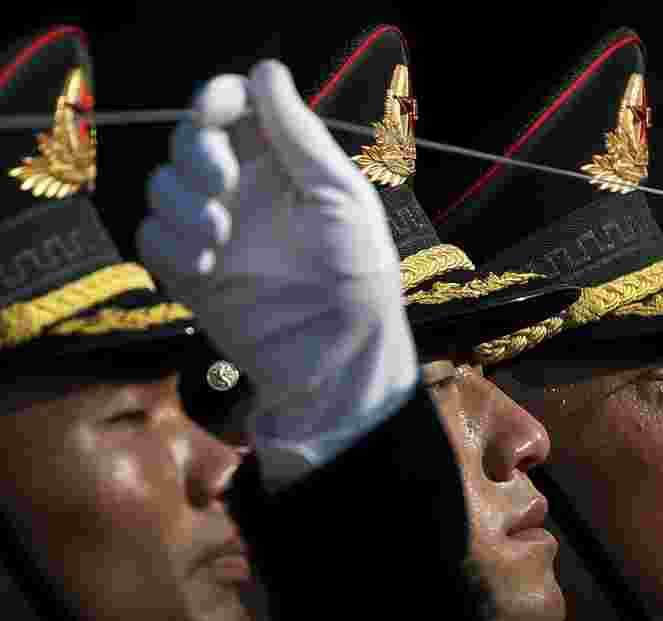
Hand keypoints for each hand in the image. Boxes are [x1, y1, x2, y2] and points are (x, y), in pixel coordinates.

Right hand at [138, 60, 416, 471]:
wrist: (340, 355)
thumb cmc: (358, 273)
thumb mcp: (340, 197)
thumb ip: (299, 137)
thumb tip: (266, 71)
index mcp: (283, 164)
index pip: (233, 109)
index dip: (215, 100)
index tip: (215, 112)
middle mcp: (244, 191)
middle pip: (189, 141)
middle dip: (196, 153)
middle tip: (222, 185)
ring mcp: (215, 231)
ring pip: (162, 186)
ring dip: (182, 203)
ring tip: (221, 238)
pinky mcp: (190, 273)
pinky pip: (152, 238)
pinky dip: (169, 244)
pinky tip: (206, 265)